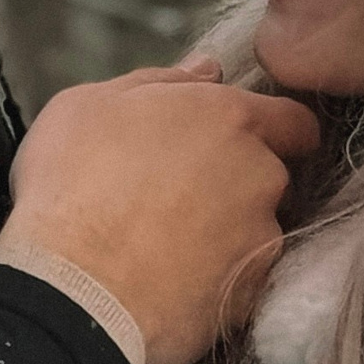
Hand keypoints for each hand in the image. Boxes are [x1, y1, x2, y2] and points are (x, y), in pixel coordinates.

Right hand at [0, 59, 320, 363]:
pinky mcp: (250, 293)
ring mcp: (260, 238)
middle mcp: (259, 174)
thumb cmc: (70, 187)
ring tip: (165, 248)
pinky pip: (241, 281)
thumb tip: (206, 69)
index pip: (292, 119)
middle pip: (270, 174)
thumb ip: (158, 81)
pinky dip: (214, 281)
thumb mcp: (88, 107)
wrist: (71, 293)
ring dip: (224, 234)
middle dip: (237, 183)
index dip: (272, 131)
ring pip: (256, 230)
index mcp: (226, 118)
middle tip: (177, 198)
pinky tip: (169, 284)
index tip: (237, 146)